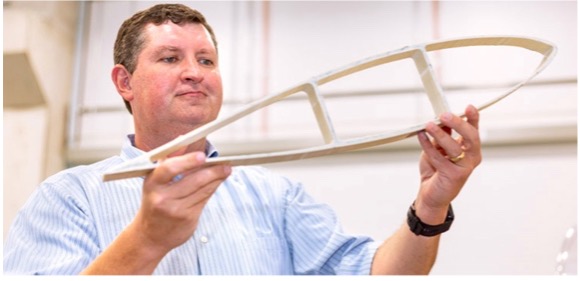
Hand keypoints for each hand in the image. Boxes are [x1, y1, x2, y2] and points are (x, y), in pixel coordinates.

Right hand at [132, 152, 230, 255]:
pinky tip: (217, 182)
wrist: (150, 236)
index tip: (203, 156)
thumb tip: (182, 139)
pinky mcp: (188, 219)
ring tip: (226, 170)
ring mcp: (176, 209)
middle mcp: (162, 197)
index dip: (188, 161)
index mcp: (152, 184)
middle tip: (225, 163)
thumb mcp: (154, 183)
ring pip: (203, 190)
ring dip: (217, 178)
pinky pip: (205, 199)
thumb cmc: (154, 203)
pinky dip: (213, 189)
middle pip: (194, 180)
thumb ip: (169, 163)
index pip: (169, 169)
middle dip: (213, 170)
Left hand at [415, 105, 481, 220]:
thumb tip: (441, 120)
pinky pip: (439, 157)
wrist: (431, 194)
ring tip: (428, 125)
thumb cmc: (436, 170)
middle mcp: (472, 158)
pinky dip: (428, 146)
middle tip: (444, 115)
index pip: (474, 130)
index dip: (473, 118)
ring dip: (440, 134)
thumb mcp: (438, 148)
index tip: (469, 107)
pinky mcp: (454, 176)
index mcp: (470, 149)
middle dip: (458, 124)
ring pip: (453, 147)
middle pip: (470, 137)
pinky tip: (421, 136)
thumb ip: (442, 136)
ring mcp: (464, 167)